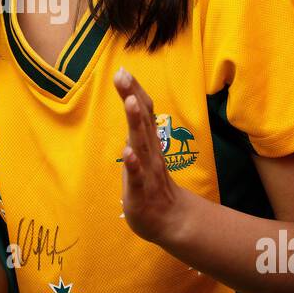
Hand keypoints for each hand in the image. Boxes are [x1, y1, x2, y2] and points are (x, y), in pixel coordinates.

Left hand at [114, 67, 184, 243]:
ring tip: (130, 103)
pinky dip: (133, 164)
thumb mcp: (143, 153)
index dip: (134, 92)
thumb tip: (133, 102)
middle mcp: (149, 153)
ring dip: (136, 123)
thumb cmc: (151, 186)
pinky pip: (138, 176)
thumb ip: (140, 129)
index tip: (123, 70)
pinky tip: (128, 153)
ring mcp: (147, 171)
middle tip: (123, 74)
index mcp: (148, 144)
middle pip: (141, 121)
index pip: (143, 113)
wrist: (170, 222)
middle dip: (132, 97)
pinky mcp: (141, 192)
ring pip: (141, 144)